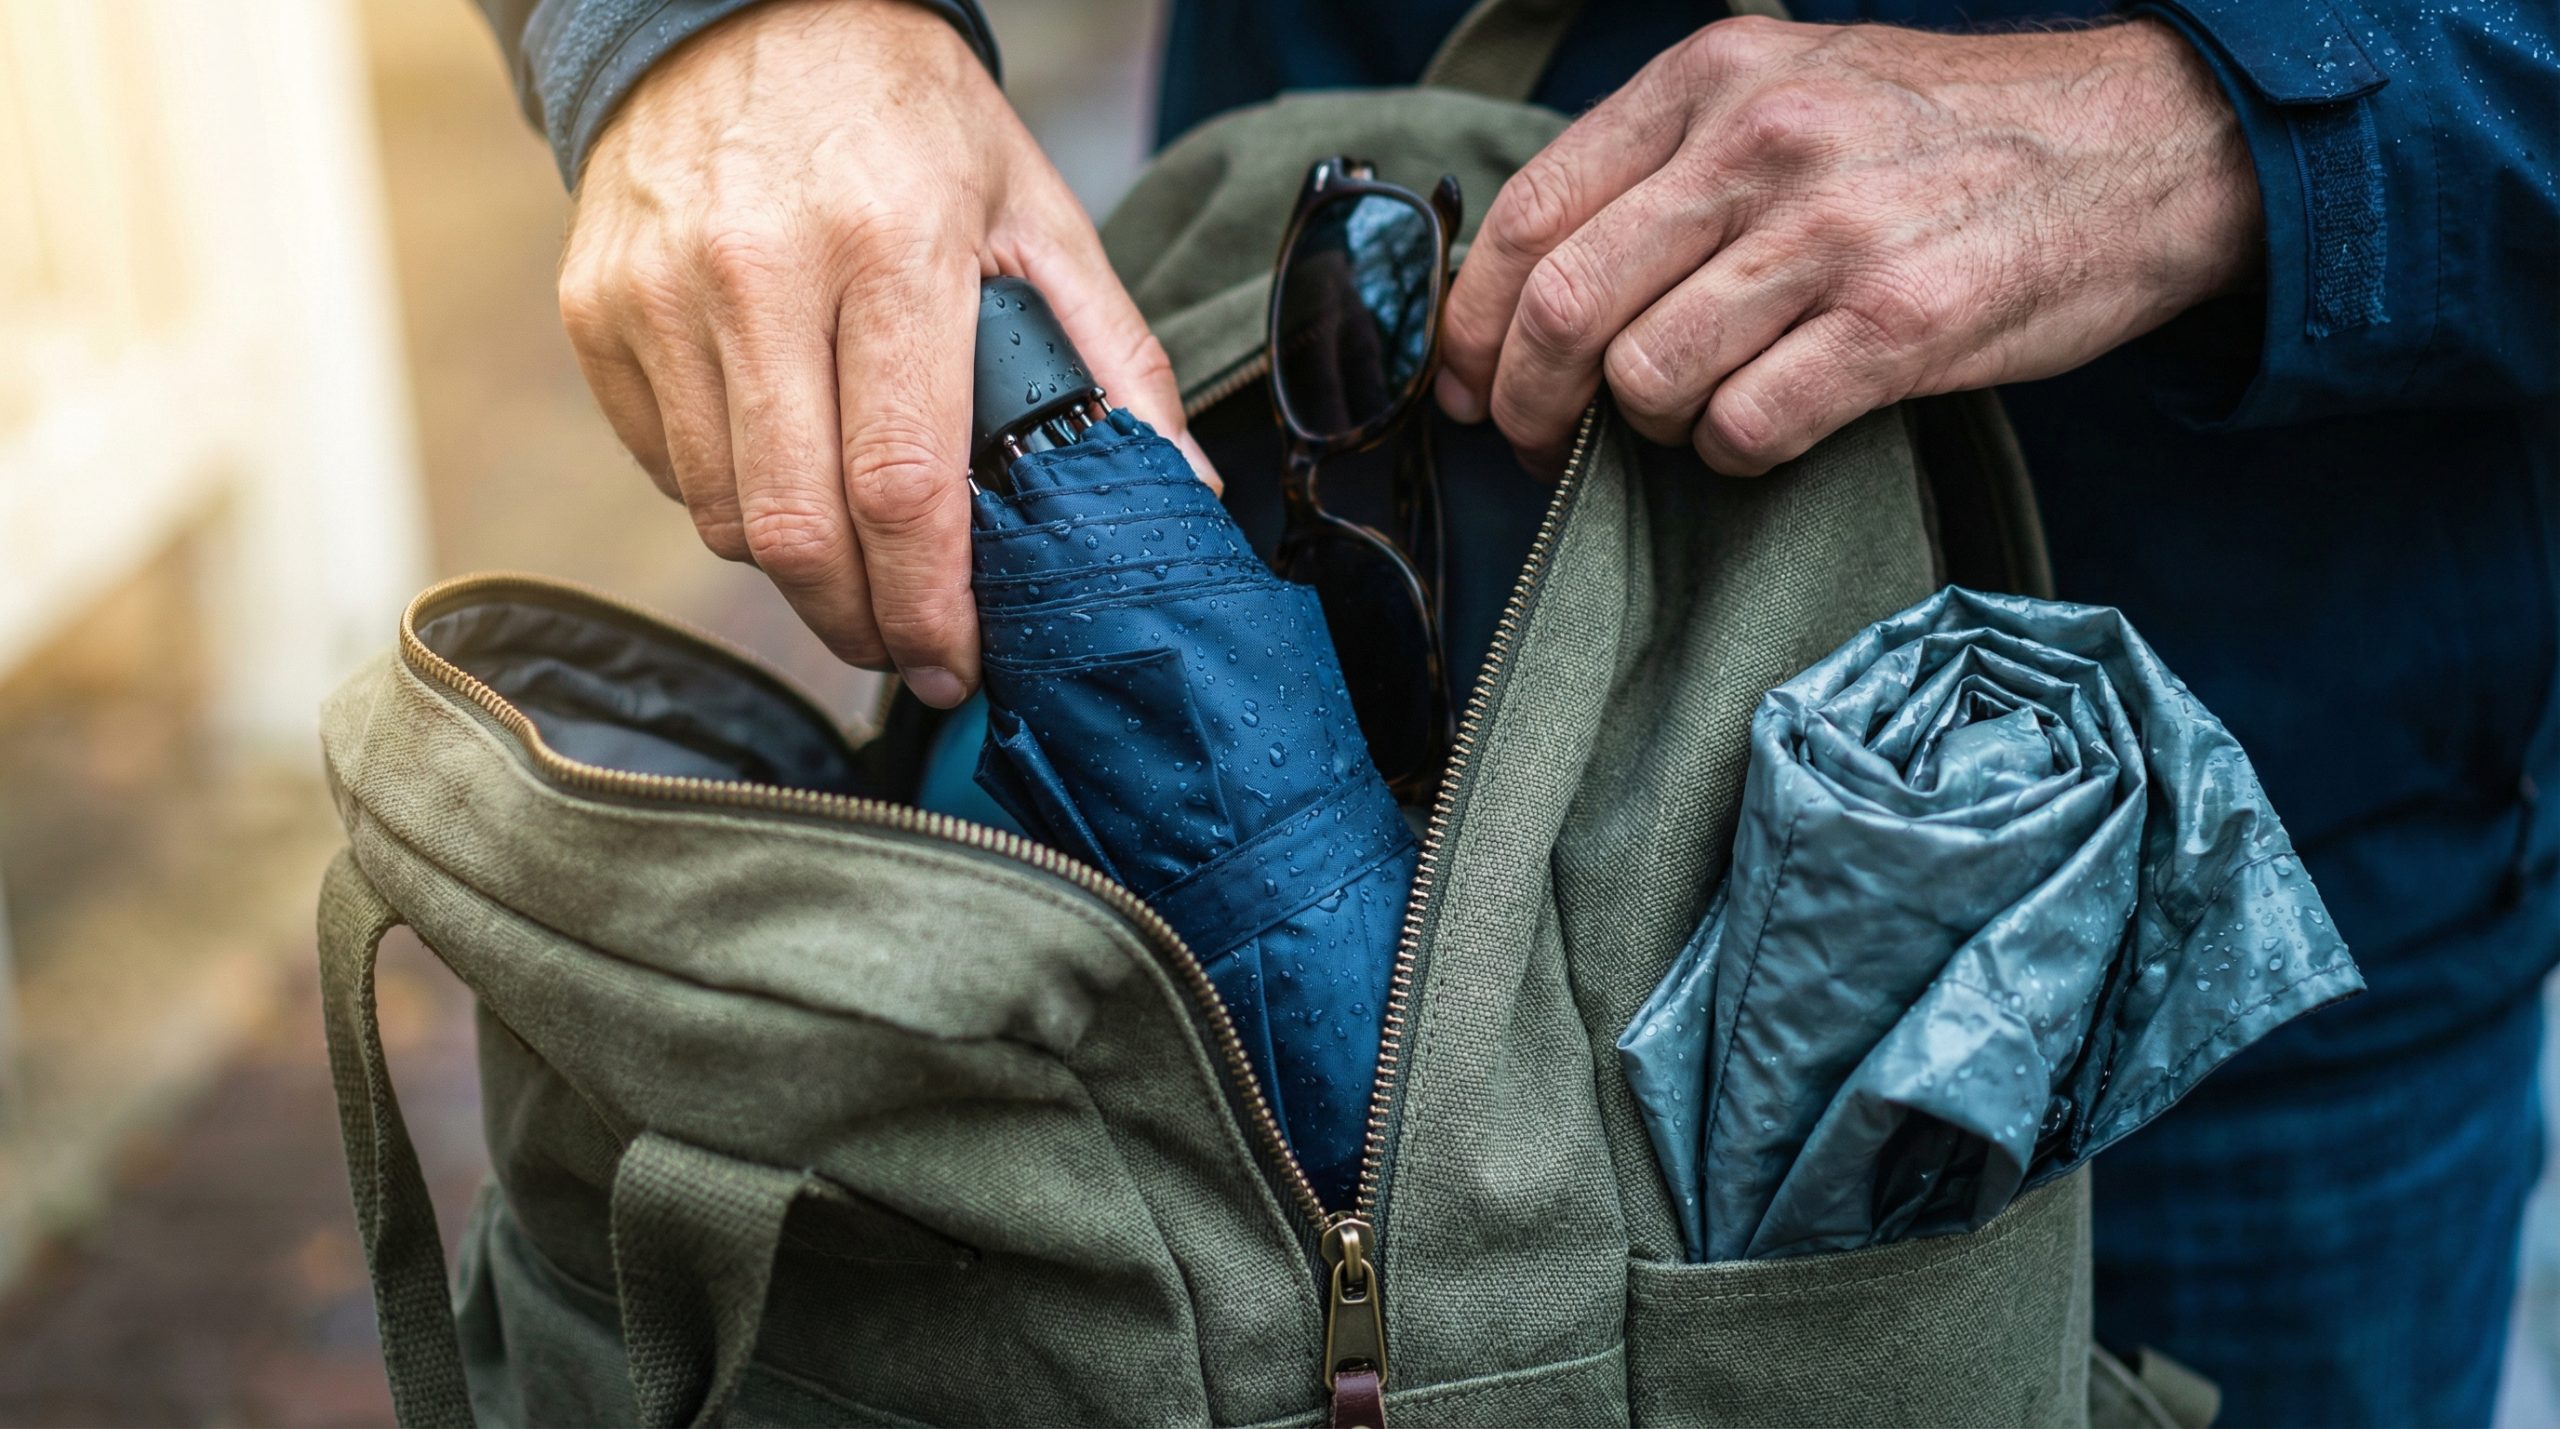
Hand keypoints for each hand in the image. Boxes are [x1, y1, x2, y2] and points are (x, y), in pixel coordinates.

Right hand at [560, 0, 1209, 705]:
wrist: (736, 5)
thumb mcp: (1033, 208)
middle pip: (797, 529)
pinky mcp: (596, 311)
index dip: (930, 603)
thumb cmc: (903, 114)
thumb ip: (1112, 355)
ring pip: (723, 516)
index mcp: (889, 242)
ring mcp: (658, 293)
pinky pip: (664, 467)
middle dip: (860, 624)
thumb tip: (1175, 490)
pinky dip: (729, 501)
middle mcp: (757, 269)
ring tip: (856, 570)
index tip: (957, 663)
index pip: (901, 482)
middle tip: (908, 652)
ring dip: (797, 575)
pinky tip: (785, 470)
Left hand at [1436, 16, 2258, 474]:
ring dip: (1646, 430)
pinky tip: (1763, 432)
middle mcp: (1760, 142)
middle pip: (1567, 308)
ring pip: (1648, 378)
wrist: (2141, 143)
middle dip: (1530, 404)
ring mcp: (1831, 233)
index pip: (1529, 214)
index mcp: (1711, 79)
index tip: (1470, 383)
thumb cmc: (1946, 135)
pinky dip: (1733, 454)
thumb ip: (1668, 166)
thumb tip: (1535, 285)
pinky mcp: (1899, 323)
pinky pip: (1747, 427)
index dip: (1475, 324)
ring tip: (1690, 419)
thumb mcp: (1793, 89)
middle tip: (1542, 444)